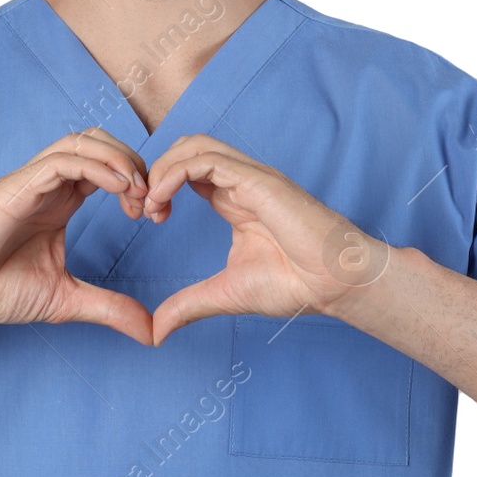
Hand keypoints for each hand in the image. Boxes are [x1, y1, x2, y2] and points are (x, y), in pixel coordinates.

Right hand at [0, 127, 153, 344]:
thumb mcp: (66, 299)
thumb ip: (109, 308)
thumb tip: (151, 332)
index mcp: (61, 200)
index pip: (107, 167)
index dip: (137, 181)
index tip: (154, 215)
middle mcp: (48, 184)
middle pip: (100, 142)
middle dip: (134, 163)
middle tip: (151, 201)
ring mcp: (32, 181)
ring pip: (82, 142)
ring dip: (119, 160)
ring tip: (138, 192)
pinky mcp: (17, 186)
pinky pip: (62, 160)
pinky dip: (96, 166)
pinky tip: (119, 189)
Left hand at [142, 134, 393, 344]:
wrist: (335, 284)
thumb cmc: (295, 284)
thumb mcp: (225, 293)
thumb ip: (188, 305)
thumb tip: (155, 331)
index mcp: (234, 198)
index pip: (186, 169)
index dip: (159, 185)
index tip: (147, 217)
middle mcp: (240, 181)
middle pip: (185, 147)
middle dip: (154, 170)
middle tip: (141, 208)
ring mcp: (250, 177)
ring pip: (193, 145)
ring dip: (161, 168)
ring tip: (150, 204)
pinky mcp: (257, 180)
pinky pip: (207, 159)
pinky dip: (175, 172)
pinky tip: (163, 200)